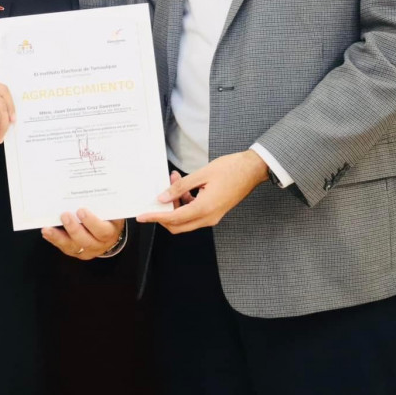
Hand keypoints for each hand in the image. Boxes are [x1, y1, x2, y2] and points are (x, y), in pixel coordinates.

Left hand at [41, 209, 124, 260]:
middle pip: (86, 241)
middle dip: (74, 229)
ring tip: (47, 229)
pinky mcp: (76, 252)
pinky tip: (47, 232)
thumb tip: (93, 182)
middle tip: (64, 215)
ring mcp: (87, 250)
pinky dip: (54, 239)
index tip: (81, 210)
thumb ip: (104, 202)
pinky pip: (64, 247)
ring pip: (72, 246)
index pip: (103, 231)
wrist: (109, 234)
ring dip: (58, 237)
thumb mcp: (112, 210)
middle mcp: (99, 244)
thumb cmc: (109, 217)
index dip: (92, 222)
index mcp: (110, 232)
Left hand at [137, 150, 268, 233]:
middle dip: (164, 214)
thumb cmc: (231, 169)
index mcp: (205, 208)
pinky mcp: (215, 212)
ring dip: (175, 205)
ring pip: (186, 220)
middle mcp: (209, 217)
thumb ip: (180, 187)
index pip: (174, 218)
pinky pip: (194, 214)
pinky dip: (185, 203)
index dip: (156, 217)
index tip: (142, 216)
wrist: (253, 169)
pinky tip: (184, 186)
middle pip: (178, 226)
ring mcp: (213, 216)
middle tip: (157, 197)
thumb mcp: (201, 174)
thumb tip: (162, 198)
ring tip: (173, 181)